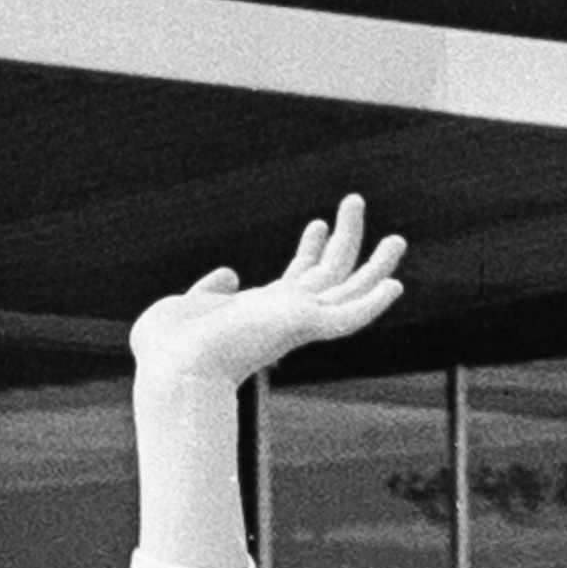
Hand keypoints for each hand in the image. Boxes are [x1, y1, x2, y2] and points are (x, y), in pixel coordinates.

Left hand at [132, 193, 409, 400]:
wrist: (171, 368)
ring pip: (348, 291)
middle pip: (329, 276)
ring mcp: (296, 322)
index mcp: (261, 313)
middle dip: (345, 238)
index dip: (311, 249)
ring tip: (397, 238)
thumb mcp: (187, 305)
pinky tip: (394, 287)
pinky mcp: (301, 327)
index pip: (297, 279)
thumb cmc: (168, 349)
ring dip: (374, 266)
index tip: (317, 224)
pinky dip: (372, 305)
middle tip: (354, 200)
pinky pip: (347, 318)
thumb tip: (231, 275)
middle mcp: (284, 317)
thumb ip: (211, 290)